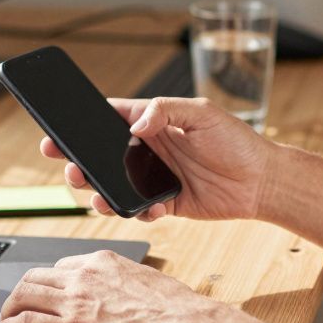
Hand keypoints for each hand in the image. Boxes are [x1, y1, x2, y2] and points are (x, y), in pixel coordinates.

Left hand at [0, 250, 225, 322]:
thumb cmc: (174, 310)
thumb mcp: (146, 282)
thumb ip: (125, 284)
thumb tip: (123, 296)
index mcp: (102, 261)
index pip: (63, 265)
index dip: (51, 280)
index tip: (48, 291)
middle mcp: (82, 275)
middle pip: (36, 275)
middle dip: (23, 290)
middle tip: (17, 303)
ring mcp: (73, 300)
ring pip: (24, 293)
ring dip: (9, 306)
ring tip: (4, 317)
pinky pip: (25, 322)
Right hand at [41, 97, 272, 220]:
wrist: (263, 181)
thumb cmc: (237, 141)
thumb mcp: (203, 114)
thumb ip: (166, 111)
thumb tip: (136, 125)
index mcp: (153, 122)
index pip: (109, 118)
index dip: (81, 124)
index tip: (59, 130)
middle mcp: (149, 150)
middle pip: (101, 155)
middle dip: (79, 161)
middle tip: (69, 167)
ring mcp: (155, 178)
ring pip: (114, 185)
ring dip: (99, 191)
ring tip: (95, 195)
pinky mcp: (165, 204)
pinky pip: (139, 210)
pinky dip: (137, 212)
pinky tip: (149, 209)